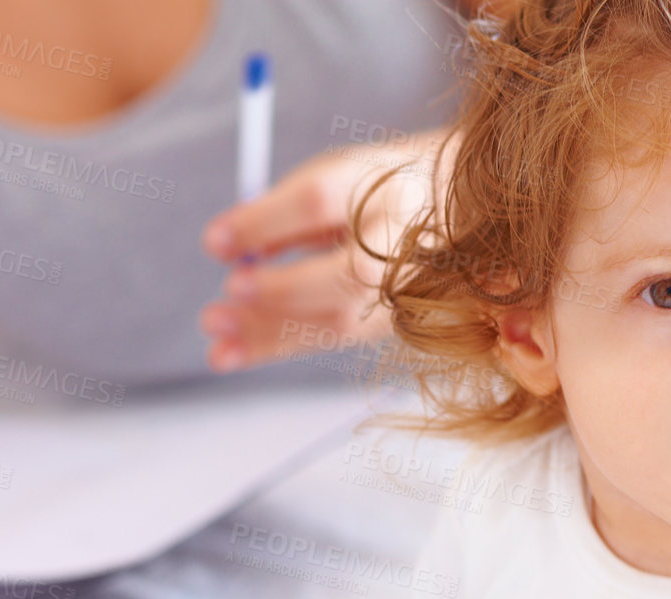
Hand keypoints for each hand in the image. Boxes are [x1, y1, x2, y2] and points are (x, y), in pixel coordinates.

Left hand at [197, 133, 441, 371]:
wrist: (458, 210)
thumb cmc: (376, 186)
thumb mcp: (335, 176)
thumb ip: (284, 212)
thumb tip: (227, 248)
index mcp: (386, 181)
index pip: (322, 201)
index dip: (265, 222)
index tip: (214, 242)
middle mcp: (407, 237)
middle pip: (350, 272)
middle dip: (284, 288)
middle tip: (231, 289)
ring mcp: (409, 288)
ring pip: (340, 319)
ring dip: (268, 329)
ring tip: (213, 325)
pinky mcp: (397, 322)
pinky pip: (332, 340)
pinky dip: (276, 345)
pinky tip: (229, 351)